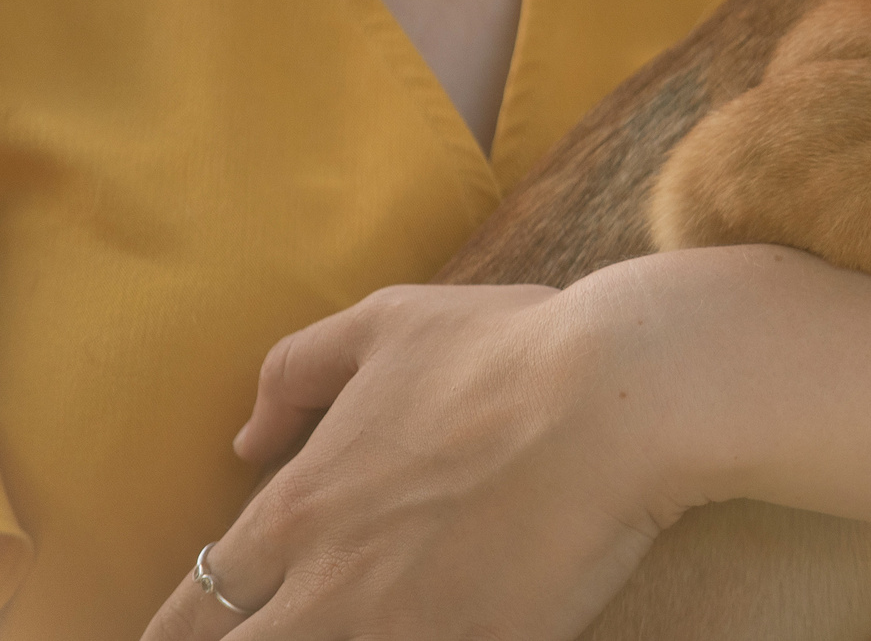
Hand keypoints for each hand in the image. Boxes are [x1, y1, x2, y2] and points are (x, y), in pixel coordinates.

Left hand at [142, 280, 679, 639]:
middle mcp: (330, 587)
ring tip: (358, 627)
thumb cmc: (509, 349)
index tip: (201, 632)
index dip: (184, 633)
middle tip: (270, 632)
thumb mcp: (390, 322)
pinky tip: (434, 633)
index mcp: (300, 510)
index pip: (195, 608)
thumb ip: (298, 369)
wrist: (624, 394)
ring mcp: (401, 632)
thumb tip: (247, 439)